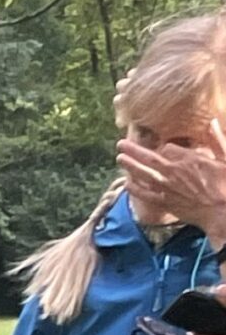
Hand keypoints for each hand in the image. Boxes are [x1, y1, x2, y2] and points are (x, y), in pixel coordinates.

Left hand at [117, 118, 225, 242]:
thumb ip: (218, 140)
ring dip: (130, 166)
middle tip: (121, 144)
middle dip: (134, 150)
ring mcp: (167, 188)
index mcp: (189, 159)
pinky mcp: (164, 203)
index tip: (164, 148)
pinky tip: (127, 184)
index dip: (165, 147)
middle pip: (149, 158)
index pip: (167, 148)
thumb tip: (212, 123)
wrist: (222, 212)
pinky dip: (135, 189)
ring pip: (143, 174)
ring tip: (119, 158)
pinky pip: (145, 195)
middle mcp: (173, 172)